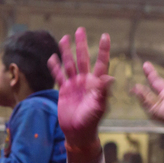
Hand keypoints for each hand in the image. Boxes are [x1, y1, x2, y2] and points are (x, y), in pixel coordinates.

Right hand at [49, 28, 113, 161]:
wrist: (78, 132)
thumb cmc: (91, 121)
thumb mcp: (99, 106)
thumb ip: (103, 91)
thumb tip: (110, 76)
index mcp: (96, 83)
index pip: (101, 62)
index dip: (103, 50)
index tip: (105, 36)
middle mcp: (86, 81)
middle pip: (83, 58)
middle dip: (82, 44)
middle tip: (80, 30)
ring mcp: (74, 85)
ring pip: (70, 64)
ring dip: (67, 52)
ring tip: (65, 38)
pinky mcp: (64, 91)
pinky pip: (59, 76)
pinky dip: (55, 68)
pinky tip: (52, 58)